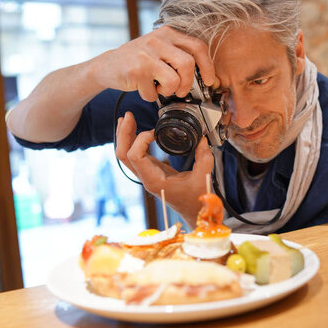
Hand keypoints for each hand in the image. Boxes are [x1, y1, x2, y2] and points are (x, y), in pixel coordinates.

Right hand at [91, 26, 215, 100]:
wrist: (106, 66)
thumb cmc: (137, 60)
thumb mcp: (159, 49)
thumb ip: (178, 55)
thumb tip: (204, 76)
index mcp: (168, 33)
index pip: (198, 47)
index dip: (208, 66)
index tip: (209, 80)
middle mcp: (157, 40)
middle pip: (188, 64)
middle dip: (188, 83)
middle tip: (181, 91)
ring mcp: (146, 55)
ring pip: (174, 80)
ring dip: (169, 91)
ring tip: (160, 89)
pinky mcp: (136, 71)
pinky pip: (154, 93)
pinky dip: (151, 97)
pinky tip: (144, 89)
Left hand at [115, 112, 213, 226]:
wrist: (194, 210)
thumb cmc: (196, 199)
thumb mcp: (203, 177)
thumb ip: (204, 157)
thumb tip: (202, 138)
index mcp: (154, 180)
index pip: (135, 157)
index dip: (140, 140)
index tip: (154, 132)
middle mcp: (146, 177)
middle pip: (123, 155)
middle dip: (123, 134)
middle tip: (129, 116)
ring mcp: (146, 174)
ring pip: (125, 155)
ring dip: (124, 136)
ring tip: (127, 119)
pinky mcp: (151, 170)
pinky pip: (135, 155)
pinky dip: (133, 141)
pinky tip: (135, 129)